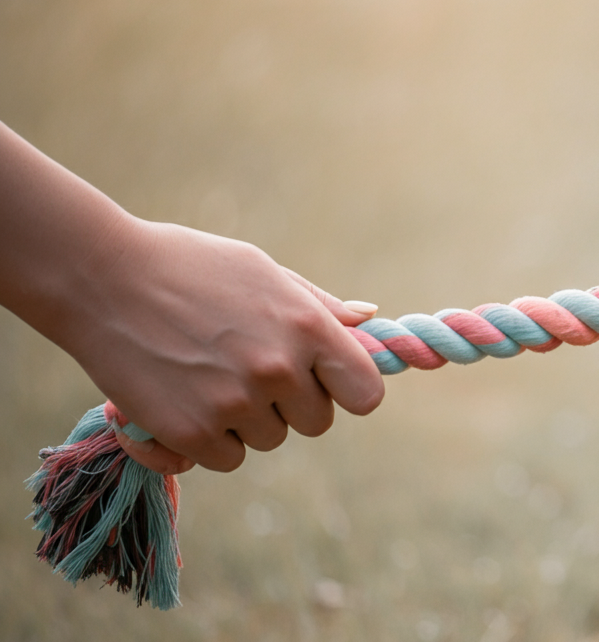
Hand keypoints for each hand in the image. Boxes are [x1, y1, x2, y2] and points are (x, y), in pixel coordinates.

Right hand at [55, 219, 384, 472]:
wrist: (101, 277)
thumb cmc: (189, 266)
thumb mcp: (263, 271)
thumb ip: (319, 306)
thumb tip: (371, 319)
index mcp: (307, 327)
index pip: (366, 393)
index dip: (347, 391)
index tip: (325, 383)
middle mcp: (278, 368)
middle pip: (317, 423)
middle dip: (291, 404)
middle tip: (248, 369)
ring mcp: (234, 403)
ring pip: (269, 440)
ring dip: (246, 420)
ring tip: (208, 374)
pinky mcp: (189, 432)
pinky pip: (225, 459)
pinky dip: (206, 440)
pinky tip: (182, 400)